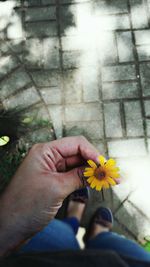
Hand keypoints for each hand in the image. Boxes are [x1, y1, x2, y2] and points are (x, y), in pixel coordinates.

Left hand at [0, 136, 98, 254]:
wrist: (10, 226)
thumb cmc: (26, 205)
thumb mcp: (56, 188)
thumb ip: (79, 177)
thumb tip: (98, 171)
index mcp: (45, 151)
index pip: (76, 144)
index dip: (93, 153)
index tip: (105, 165)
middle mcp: (49, 157)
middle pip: (78, 154)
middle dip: (95, 163)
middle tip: (112, 174)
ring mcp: (52, 169)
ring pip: (78, 165)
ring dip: (93, 172)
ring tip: (109, 179)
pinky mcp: (54, 181)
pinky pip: (74, 176)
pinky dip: (85, 179)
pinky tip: (96, 183)